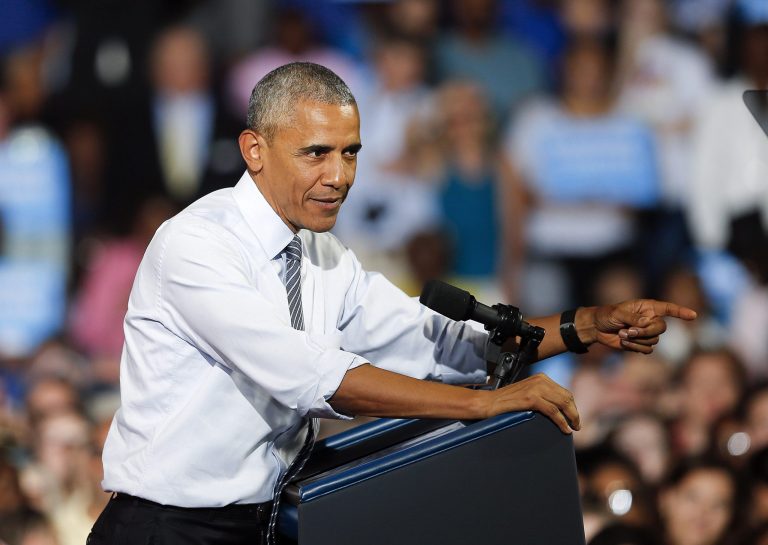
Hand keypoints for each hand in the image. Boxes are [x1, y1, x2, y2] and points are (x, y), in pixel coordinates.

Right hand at [484, 373, 579, 433]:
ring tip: (573, 428)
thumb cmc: (505, 402)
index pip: (564, 392)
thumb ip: (541, 396)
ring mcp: (535, 388)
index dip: (572, 406)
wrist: (487, 403)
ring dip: (571, 417)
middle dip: (574, 412)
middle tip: (576, 426)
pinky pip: (553, 410)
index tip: (574, 418)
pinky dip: (561, 421)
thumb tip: (557, 409)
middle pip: (566, 397)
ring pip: (562, 403)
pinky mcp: (530, 398)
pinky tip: (564, 429)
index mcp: (541, 378)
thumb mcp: (526, 394)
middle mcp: (540, 380)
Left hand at [578, 300, 696, 353]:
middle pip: (661, 329)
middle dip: (646, 332)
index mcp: (647, 307)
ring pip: (654, 341)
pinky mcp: (642, 344)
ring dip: (637, 340)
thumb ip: (632, 317)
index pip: (668, 308)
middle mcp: (650, 319)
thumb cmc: (606, 315)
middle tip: (629, 331)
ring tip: (623, 334)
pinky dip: (635, 347)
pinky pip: (647, 350)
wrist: (597, 328)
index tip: (693, 315)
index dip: (681, 312)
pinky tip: (624, 342)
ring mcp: (647, 332)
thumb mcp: (617, 313)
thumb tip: (646, 323)